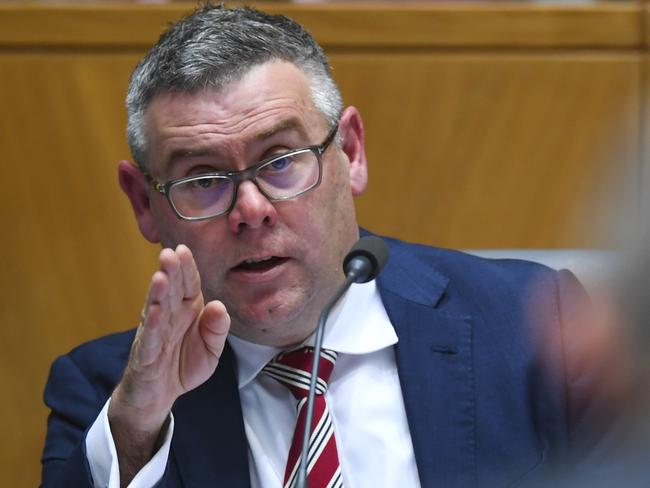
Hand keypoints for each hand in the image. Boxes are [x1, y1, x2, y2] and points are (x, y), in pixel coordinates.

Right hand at [108, 244, 229, 483]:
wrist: (159, 396)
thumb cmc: (183, 365)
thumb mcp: (211, 349)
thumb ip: (217, 329)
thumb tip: (219, 306)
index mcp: (188, 310)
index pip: (189, 285)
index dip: (187, 269)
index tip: (184, 250)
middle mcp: (169, 316)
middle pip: (171, 291)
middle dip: (171, 272)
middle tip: (170, 253)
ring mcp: (154, 333)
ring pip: (156, 309)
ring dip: (158, 293)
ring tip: (160, 277)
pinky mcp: (145, 354)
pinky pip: (149, 338)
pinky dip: (152, 325)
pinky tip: (154, 312)